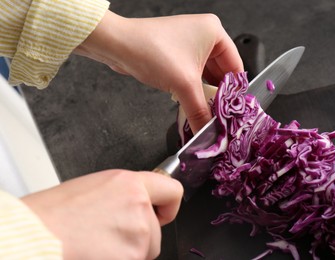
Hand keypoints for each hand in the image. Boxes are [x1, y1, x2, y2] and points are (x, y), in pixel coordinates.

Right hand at [22, 169, 182, 259]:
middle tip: (110, 235)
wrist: (39, 234)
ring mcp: (138, 234)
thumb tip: (138, 204)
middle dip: (139, 236)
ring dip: (130, 251)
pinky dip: (122, 259)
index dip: (168, 205)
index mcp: (130, 184)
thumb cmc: (57, 213)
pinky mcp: (132, 257)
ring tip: (100, 244)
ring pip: (146, 250)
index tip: (162, 213)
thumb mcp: (98, 187)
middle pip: (155, 230)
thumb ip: (126, 194)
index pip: (172, 191)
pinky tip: (99, 253)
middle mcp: (139, 206)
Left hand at [74, 11, 243, 132]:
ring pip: (205, 74)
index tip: (233, 111)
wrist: (118, 46)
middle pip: (220, 72)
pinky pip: (191, 74)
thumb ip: (200, 111)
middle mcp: (203, 35)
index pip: (235, 66)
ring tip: (206, 113)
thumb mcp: (183, 84)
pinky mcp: (176, 53)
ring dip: (203, 94)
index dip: (235, 91)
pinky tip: (192, 104)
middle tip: (219, 116)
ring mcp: (189, 43)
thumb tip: (209, 130)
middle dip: (217, 94)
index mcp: (214, 32)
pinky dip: (192, 89)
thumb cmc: (151, 51)